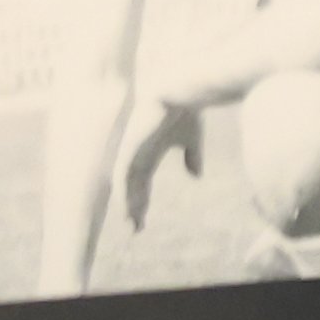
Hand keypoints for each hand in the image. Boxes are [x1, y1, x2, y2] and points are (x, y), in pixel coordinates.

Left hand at [119, 101, 204, 230]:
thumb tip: (196, 175)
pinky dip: (124, 192)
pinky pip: (123, 174)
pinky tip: (126, 206)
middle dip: (134, 208)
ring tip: (131, 223)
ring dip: (128, 204)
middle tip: (136, 229)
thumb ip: (192, 156)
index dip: (143, 203)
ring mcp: (132, 150)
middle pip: (132, 188)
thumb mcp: (192, 139)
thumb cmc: (187, 110)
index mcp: (149, 153)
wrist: (181, 90)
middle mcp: (137, 154)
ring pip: (125, 184)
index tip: (143, 222)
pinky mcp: (131, 146)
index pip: (142, 184)